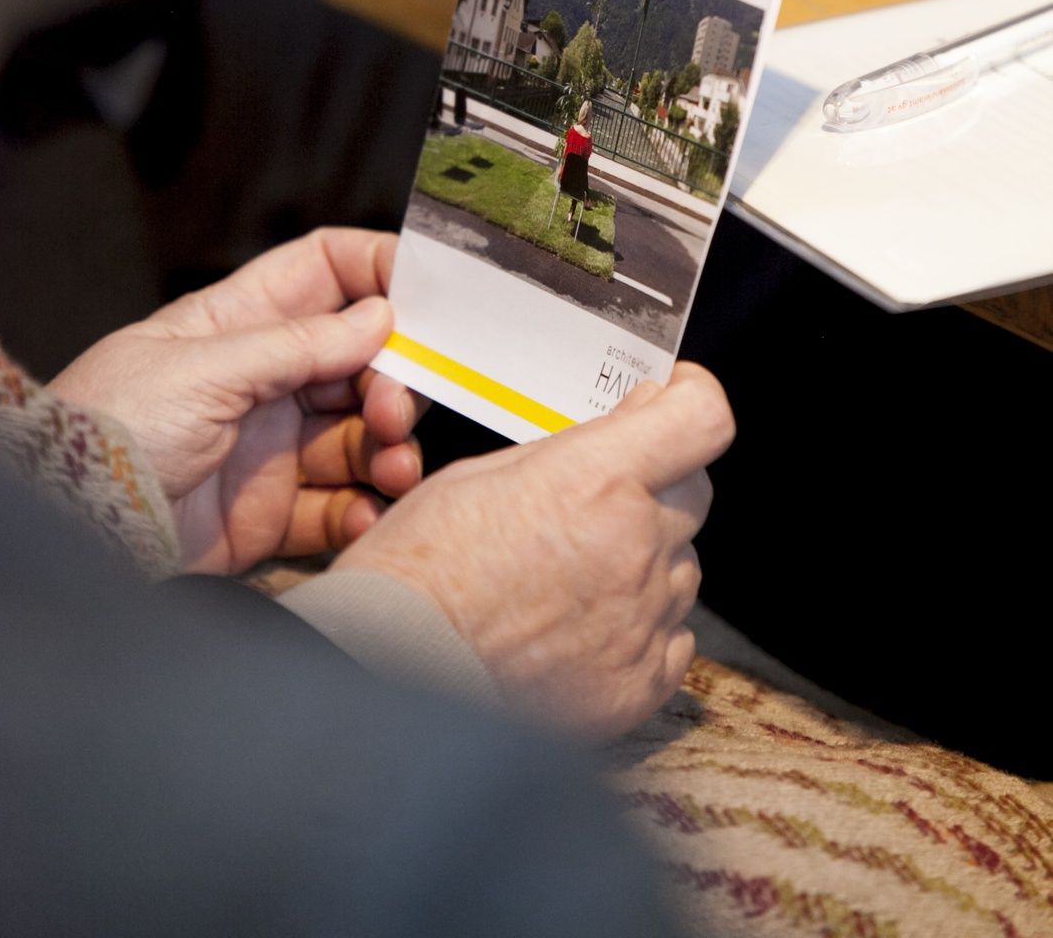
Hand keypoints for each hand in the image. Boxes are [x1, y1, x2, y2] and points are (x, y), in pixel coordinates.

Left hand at [50, 230, 427, 573]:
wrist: (68, 526)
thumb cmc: (107, 429)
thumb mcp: (203, 369)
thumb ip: (298, 344)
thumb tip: (379, 315)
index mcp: (240, 322)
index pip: (325, 272)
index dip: (377, 273)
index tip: (425, 298)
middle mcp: (263, 379)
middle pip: (359, 361)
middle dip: (394, 380)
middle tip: (397, 409)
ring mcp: (269, 446)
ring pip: (358, 436)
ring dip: (388, 448)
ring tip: (392, 468)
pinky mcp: (270, 512)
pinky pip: (338, 506)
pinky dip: (363, 510)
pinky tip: (366, 512)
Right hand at [340, 362, 733, 740]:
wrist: (384, 676)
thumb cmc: (416, 570)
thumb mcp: (481, 474)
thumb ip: (574, 447)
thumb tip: (641, 413)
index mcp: (595, 481)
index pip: (702, 420)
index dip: (693, 399)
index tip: (673, 399)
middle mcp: (633, 547)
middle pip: (694, 492)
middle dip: (658, 481)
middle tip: (600, 495)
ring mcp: (640, 622)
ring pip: (680, 568)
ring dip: (644, 558)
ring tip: (569, 575)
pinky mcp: (635, 687)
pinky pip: (671, 639)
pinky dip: (639, 627)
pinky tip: (581, 626)